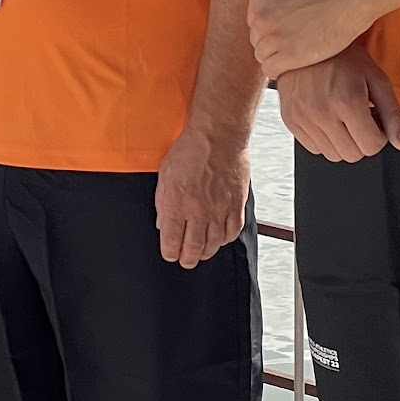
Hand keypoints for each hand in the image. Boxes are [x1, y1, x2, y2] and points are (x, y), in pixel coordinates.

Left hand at [154, 123, 248, 268]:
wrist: (217, 138)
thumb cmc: (189, 151)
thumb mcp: (164, 177)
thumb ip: (163, 203)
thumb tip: (163, 223)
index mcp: (177, 205)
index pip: (172, 240)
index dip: (170, 252)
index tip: (170, 255)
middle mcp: (198, 212)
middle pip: (193, 246)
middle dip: (187, 258)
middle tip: (185, 261)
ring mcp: (219, 210)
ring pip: (214, 242)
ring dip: (206, 251)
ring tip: (201, 254)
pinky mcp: (236, 205)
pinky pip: (232, 230)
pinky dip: (226, 239)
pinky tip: (221, 240)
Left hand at [245, 0, 378, 75]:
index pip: (253, 22)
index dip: (270, 27)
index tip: (287, 29)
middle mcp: (261, 18)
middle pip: (256, 40)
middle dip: (271, 43)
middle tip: (293, 43)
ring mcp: (274, 38)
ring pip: (262, 56)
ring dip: (275, 57)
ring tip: (295, 55)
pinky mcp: (290, 56)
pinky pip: (271, 70)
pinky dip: (278, 71)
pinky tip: (293, 66)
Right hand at [277, 49, 399, 162]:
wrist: (303, 42)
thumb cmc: (342, 57)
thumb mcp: (376, 79)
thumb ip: (393, 113)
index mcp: (346, 101)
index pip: (372, 146)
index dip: (379, 135)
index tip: (374, 119)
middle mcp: (321, 112)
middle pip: (352, 154)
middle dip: (362, 141)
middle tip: (359, 118)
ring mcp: (302, 117)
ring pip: (333, 155)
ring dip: (342, 142)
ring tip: (341, 118)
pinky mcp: (290, 119)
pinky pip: (313, 148)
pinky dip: (323, 139)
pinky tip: (326, 119)